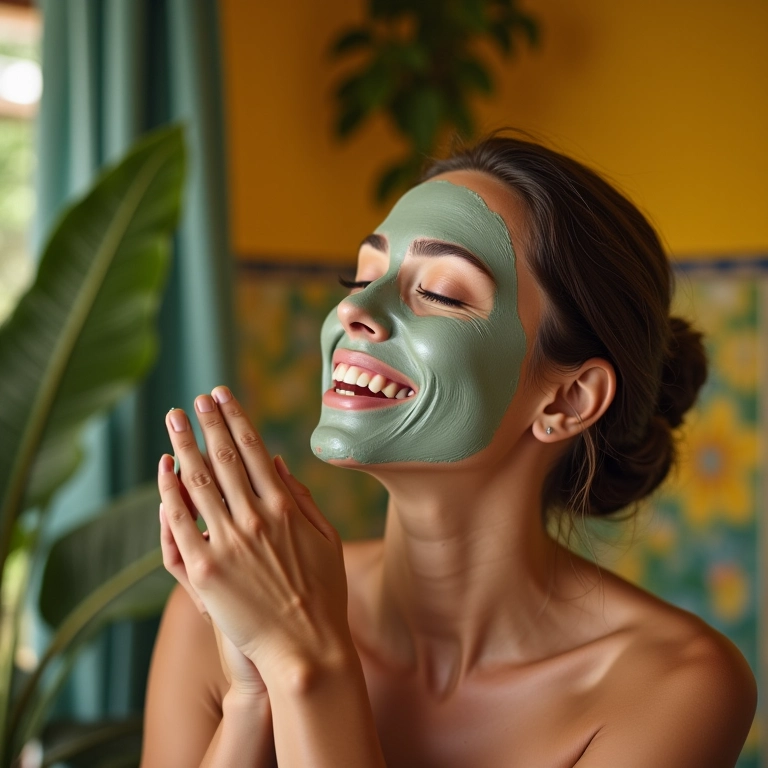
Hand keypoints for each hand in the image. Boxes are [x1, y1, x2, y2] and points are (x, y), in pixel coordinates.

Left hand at [157, 387, 353, 689]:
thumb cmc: (323, 595)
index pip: (255, 450)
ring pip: (199, 482)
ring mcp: (228, 543)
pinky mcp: (205, 571)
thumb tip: (277, 463)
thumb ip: (302, 498)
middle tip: (194, 399)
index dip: (236, 419)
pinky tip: (164, 469)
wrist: (306, 649)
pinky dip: (170, 492)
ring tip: (174, 419)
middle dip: (208, 423)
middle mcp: (255, 517)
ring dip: (185, 445)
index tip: (222, 396)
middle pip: (225, 458)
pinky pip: (180, 523)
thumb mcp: (325, 539)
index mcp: (286, 507)